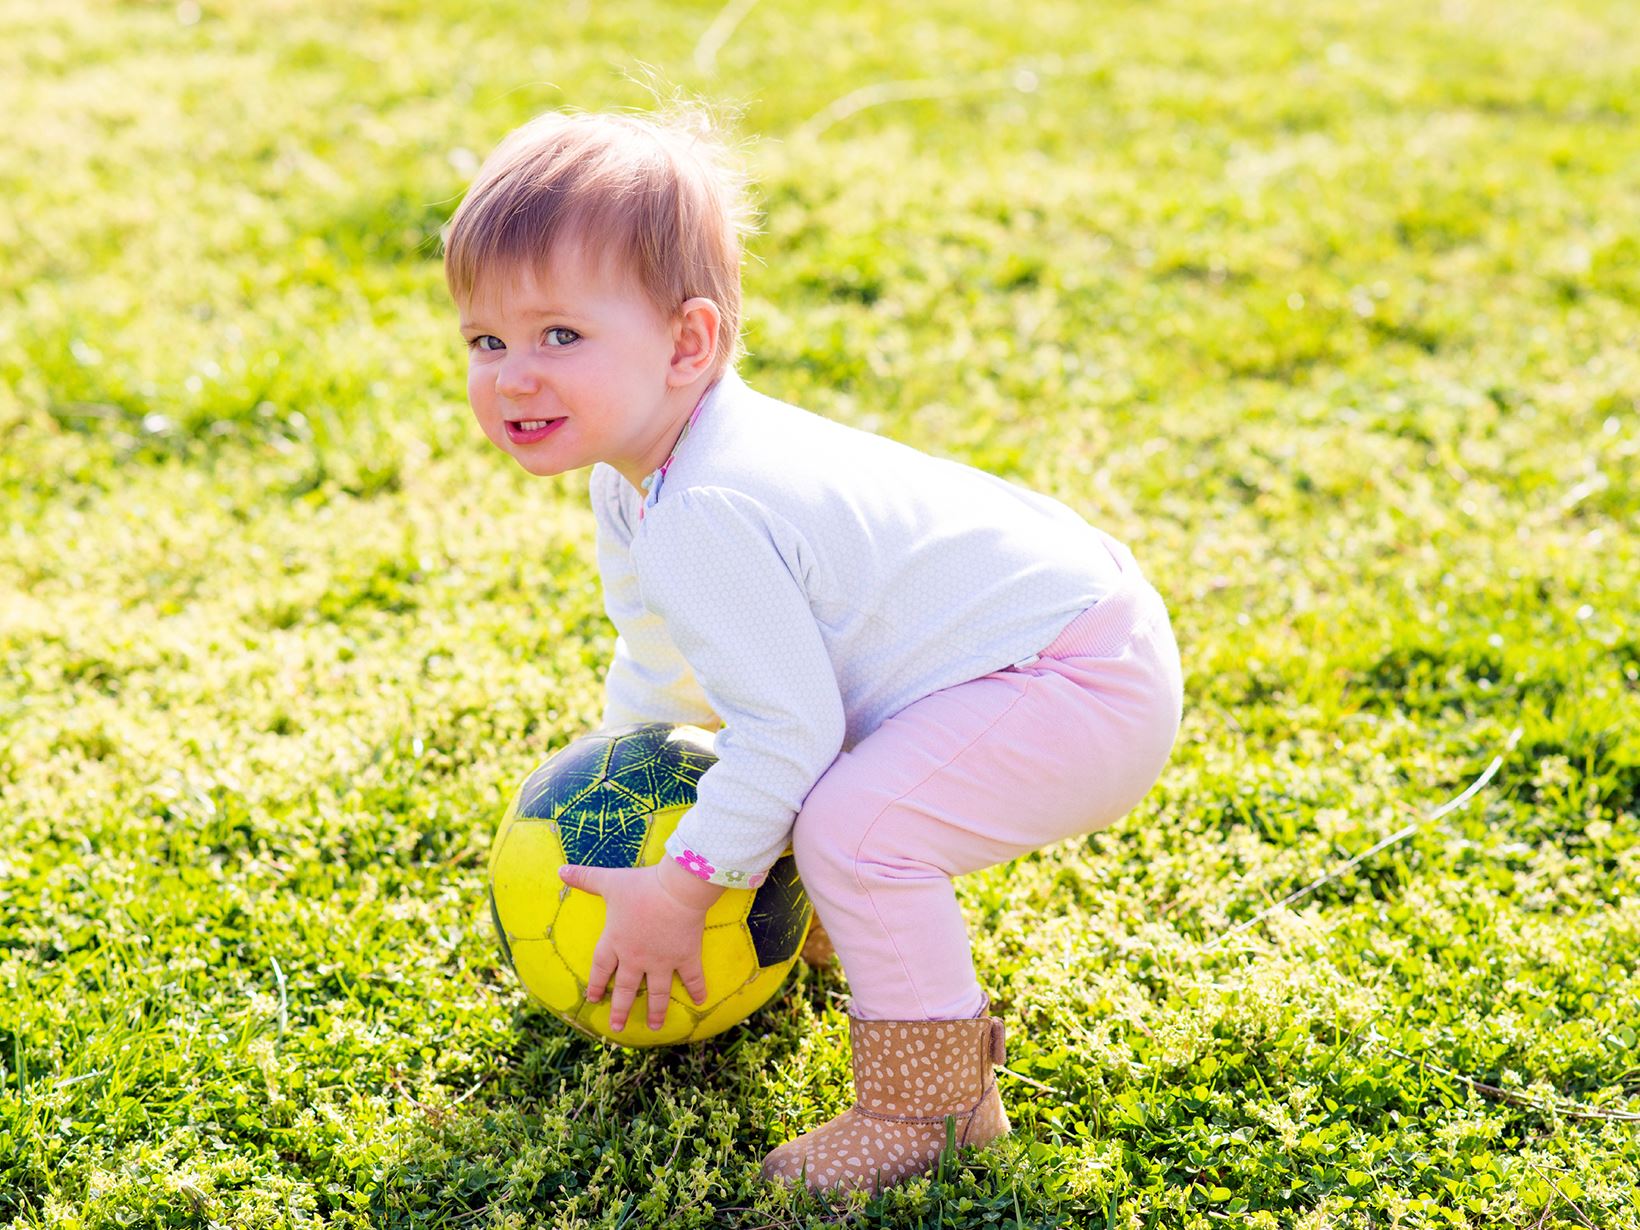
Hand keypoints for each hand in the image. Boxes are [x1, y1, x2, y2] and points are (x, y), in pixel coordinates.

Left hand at [556, 861, 713, 1032]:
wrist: (677, 889)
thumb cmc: (641, 885)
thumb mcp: (609, 881)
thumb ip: (584, 878)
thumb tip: (561, 870)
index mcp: (615, 941)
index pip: (601, 968)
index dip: (596, 984)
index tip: (594, 999)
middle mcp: (636, 957)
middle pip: (625, 988)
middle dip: (620, 1009)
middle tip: (616, 1027)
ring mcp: (662, 961)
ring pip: (656, 992)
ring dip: (655, 1011)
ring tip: (653, 1027)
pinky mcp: (685, 957)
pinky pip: (692, 978)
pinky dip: (697, 990)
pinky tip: (700, 1002)